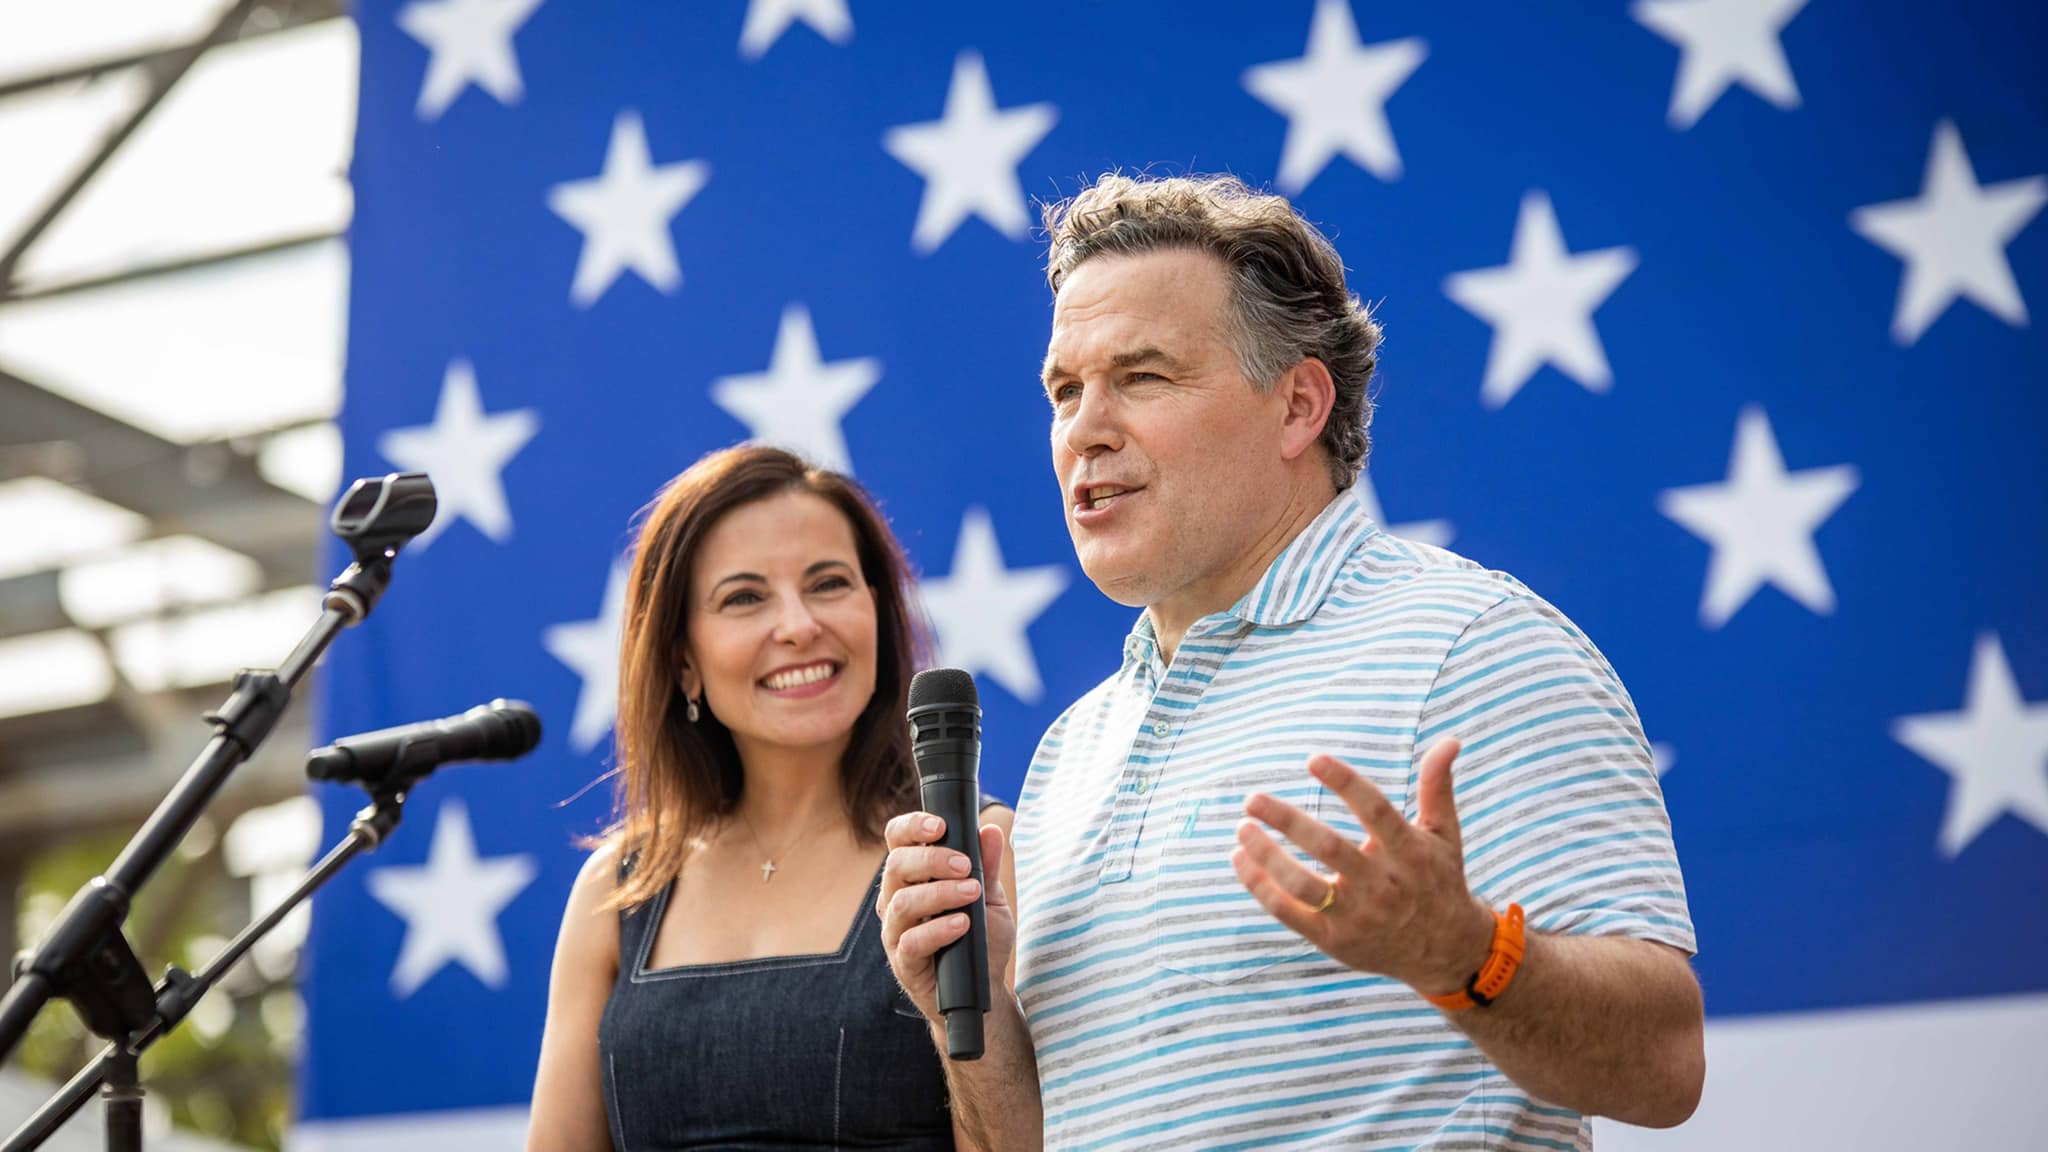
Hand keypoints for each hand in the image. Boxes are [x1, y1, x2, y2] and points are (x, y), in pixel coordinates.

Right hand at [877, 812, 1015, 1023]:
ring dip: (940, 893)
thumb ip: (987, 865)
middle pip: (896, 865)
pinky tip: (961, 925)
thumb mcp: (990, 898)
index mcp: (913, 876)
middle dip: (932, 859)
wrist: (984, 989)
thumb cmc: (980, 939)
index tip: (940, 825)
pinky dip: (938, 930)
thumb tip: (991, 831)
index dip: (911, 827)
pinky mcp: (903, 962)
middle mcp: (896, 899)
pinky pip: (911, 942)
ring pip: (902, 902)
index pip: (897, 840)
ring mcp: (896, 931)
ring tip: (972, 893)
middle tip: (966, 866)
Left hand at [1232, 739, 1495, 995]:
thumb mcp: (1444, 835)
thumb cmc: (1437, 880)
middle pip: (1329, 847)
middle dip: (1287, 820)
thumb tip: (1451, 740)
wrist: (1443, 952)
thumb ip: (1437, 786)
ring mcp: (1357, 915)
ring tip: (1243, 828)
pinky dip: (1259, 886)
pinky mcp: (1334, 940)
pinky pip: (1288, 912)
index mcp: (1408, 852)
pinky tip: (1240, 858)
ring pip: (1302, 885)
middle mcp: (1382, 885)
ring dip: (1266, 856)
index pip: (1375, 809)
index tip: (1313, 758)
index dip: (1344, 781)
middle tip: (1252, 798)